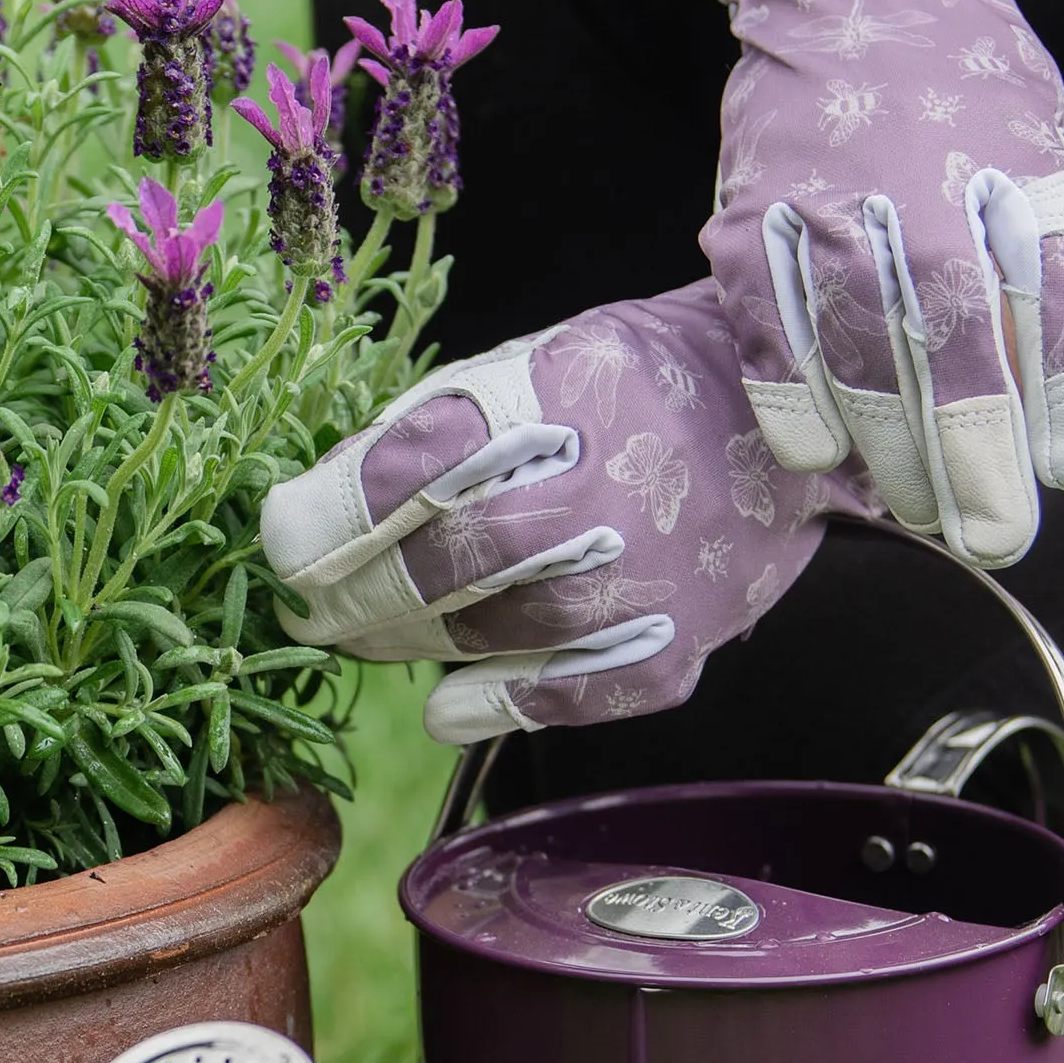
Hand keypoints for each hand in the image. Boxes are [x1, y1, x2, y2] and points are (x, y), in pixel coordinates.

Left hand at [260, 280, 872, 742]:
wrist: (785, 410)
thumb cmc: (626, 382)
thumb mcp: (525, 359)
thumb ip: (430, 427)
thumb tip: (320, 511)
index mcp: (552, 398)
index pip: (408, 475)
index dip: (323, 519)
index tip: (279, 538)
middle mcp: (597, 493)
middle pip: (434, 568)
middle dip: (343, 593)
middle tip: (301, 605)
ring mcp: (642, 580)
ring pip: (481, 634)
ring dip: (397, 641)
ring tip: (356, 632)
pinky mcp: (673, 647)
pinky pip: (563, 698)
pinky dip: (493, 703)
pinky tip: (445, 703)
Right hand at [695, 0, 1063, 566]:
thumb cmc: (960, 84)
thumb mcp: (1040, 147)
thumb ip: (1051, 269)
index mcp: (1009, 170)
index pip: (1051, 313)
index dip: (1062, 409)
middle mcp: (917, 195)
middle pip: (953, 358)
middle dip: (975, 462)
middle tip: (990, 533)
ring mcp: (822, 213)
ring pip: (857, 364)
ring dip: (890, 455)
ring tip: (918, 513)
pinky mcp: (747, 229)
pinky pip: (769, 344)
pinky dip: (797, 410)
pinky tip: (823, 457)